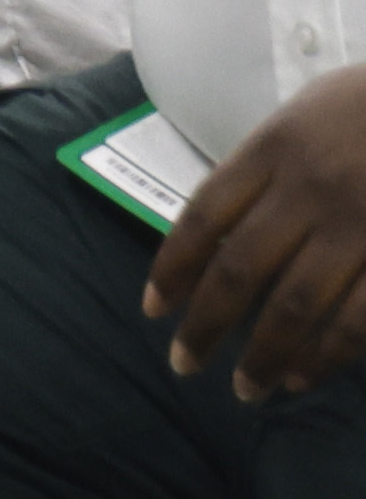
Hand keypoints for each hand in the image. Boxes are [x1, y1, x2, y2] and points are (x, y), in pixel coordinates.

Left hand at [151, 64, 365, 399]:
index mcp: (275, 147)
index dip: (172, 269)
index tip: (154, 309)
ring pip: (294, 304)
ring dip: (263, 354)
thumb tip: (218, 230)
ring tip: (248, 388)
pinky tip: (302, 375)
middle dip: (205, 325)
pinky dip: (326, 353)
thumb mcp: (309, 110)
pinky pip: (358, 316)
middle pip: (238, 269)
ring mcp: (360, 223)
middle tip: (185, 363)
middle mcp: (309, 187)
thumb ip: (265, 164)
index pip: (202, 217)